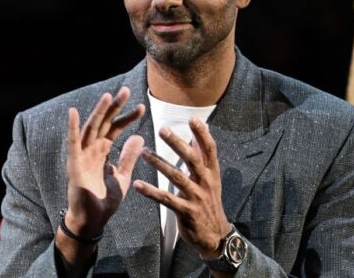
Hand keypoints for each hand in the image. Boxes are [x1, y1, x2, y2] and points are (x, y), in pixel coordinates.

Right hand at [63, 87, 145, 238]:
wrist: (93, 221)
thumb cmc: (104, 200)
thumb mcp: (123, 176)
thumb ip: (129, 157)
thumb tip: (138, 137)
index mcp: (103, 152)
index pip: (115, 129)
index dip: (127, 117)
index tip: (142, 107)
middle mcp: (91, 150)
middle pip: (103, 123)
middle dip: (114, 107)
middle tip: (126, 90)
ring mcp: (82, 156)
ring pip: (91, 129)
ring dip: (98, 112)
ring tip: (108, 96)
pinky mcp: (74, 165)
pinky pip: (72, 143)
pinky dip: (72, 128)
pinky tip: (73, 112)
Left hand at [133, 118, 231, 258]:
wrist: (215, 235)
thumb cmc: (209, 202)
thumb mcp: (211, 179)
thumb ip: (204, 158)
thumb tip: (197, 136)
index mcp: (212, 172)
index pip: (210, 149)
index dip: (202, 134)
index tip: (193, 119)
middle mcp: (205, 182)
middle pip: (192, 159)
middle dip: (177, 144)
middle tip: (162, 130)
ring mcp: (196, 197)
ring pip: (176, 177)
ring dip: (159, 164)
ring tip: (144, 152)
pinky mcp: (185, 211)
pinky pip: (166, 200)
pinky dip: (151, 191)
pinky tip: (138, 184)